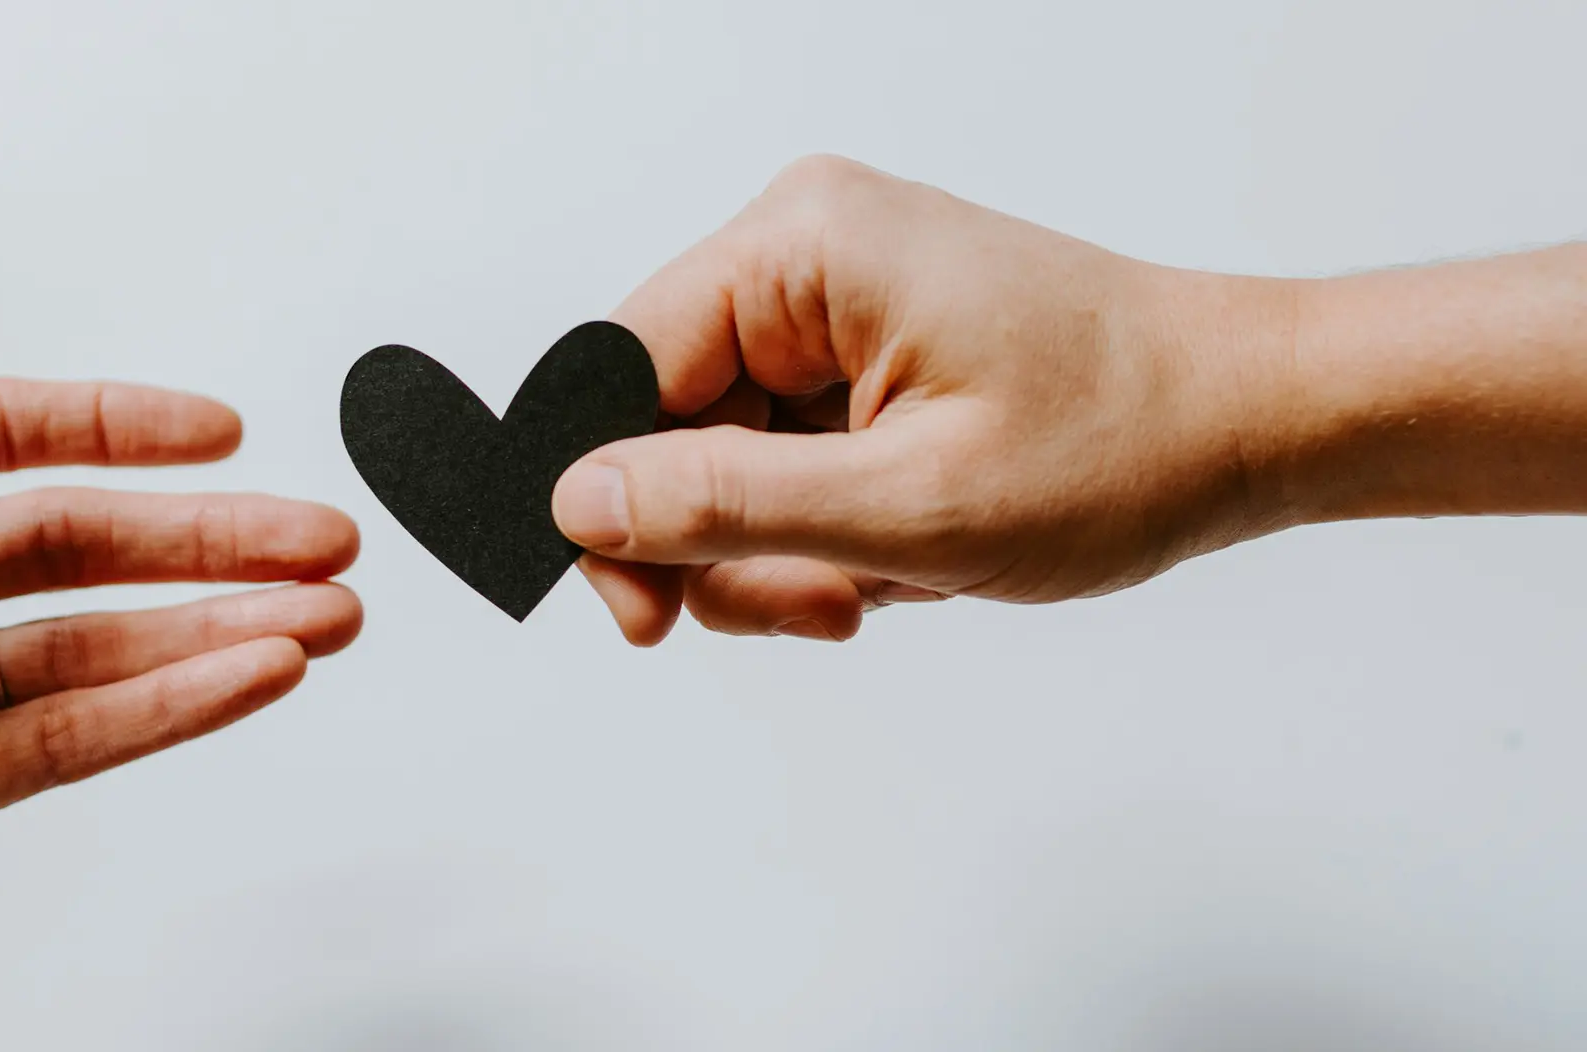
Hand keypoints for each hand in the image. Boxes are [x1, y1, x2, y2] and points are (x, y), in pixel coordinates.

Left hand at [0, 237, 361, 1001]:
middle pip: (75, 549)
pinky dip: (166, 713)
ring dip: (215, 633)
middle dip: (208, 542)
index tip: (220, 433)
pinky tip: (243, 679)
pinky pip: (64, 744)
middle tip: (317, 540)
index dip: (118, 429)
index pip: (1, 437)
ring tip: (321, 619)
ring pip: (92, 651)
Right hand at [553, 155, 1293, 643]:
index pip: (617, 371)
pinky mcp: (863, 351)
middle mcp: (805, 254)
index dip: (610, 504)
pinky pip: (782, 458)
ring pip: (722, 459)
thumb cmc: (1123, 442)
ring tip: (882, 582)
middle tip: (821, 606)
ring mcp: (835, 302)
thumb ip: (725, 505)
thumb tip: (577, 502)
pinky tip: (899, 554)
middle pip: (665, 425)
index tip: (643, 616)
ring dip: (783, 551)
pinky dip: (823, 530)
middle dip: (725, 544)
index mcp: (801, 246)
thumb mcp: (909, 505)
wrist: (1252, 421)